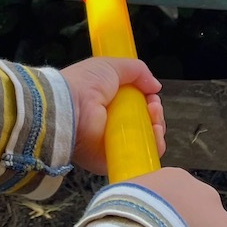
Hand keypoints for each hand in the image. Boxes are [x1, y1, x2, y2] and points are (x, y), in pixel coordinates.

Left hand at [60, 57, 163, 175]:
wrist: (70, 106)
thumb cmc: (86, 83)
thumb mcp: (111, 66)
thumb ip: (136, 71)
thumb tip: (156, 85)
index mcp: (108, 103)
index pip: (136, 107)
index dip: (148, 101)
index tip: (152, 95)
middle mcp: (110, 124)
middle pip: (145, 124)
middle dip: (155, 114)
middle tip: (153, 107)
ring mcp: (112, 144)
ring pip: (146, 141)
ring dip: (156, 128)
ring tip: (154, 117)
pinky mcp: (113, 160)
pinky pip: (140, 157)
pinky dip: (152, 146)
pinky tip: (153, 133)